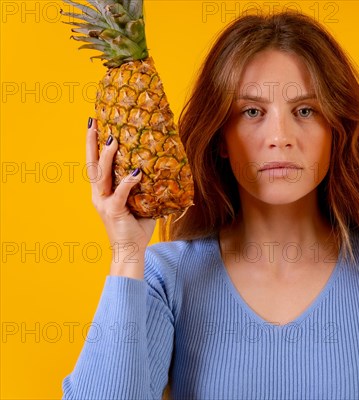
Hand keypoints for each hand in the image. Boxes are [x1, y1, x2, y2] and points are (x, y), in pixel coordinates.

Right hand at [86, 117, 155, 278]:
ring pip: (102, 175)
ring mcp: (104, 203)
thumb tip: (162, 170)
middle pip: (92, 164)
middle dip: (91, 142)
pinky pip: (120, 193)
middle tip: (93, 122)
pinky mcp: (113, 211)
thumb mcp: (141, 203)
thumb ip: (145, 188)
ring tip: (112, 139)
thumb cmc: (136, 228)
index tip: (94, 124)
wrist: (130, 252)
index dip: (93, 145)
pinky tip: (137, 171)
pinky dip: (128, 181)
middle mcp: (99, 195)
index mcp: (102, 192)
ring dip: (107, 156)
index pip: (95, 164)